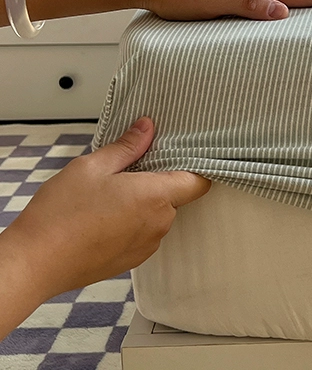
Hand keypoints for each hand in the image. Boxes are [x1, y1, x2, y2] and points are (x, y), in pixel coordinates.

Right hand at [2, 118, 209, 304]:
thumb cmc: (61, 214)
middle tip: (130, 171)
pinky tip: (104, 216)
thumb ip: (127, 146)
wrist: (33, 264)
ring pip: (158, 216)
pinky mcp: (130, 261)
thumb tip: (148, 127)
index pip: (199, 182)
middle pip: (177, 196)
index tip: (184, 156)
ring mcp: (145, 246)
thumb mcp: (92, 166)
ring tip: (110, 195)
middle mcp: (158, 224)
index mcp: (156, 197)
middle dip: (159, 182)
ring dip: (143, 204)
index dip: (197, 168)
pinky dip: (131, 223)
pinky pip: (143, 234)